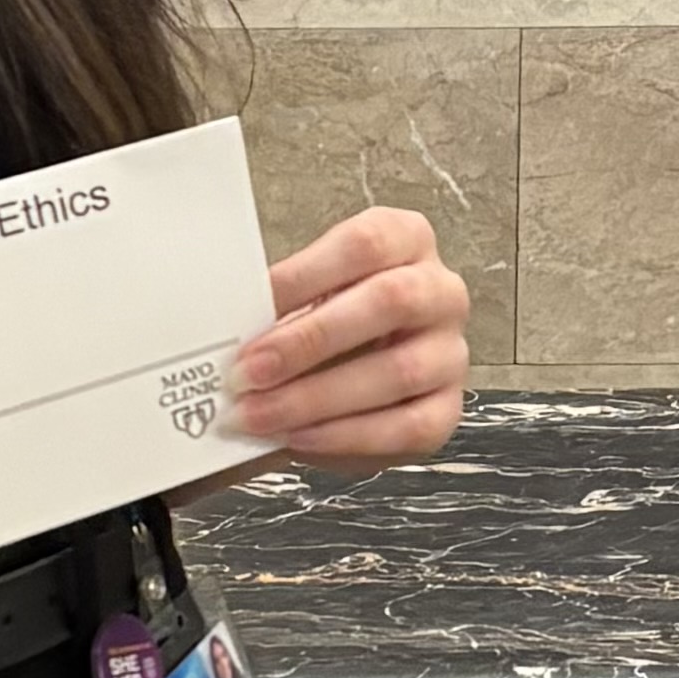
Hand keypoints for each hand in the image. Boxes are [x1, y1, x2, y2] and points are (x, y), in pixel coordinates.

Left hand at [233, 205, 470, 477]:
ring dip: (316, 397)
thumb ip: (278, 303)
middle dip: (310, 340)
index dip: (307, 273)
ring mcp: (451, 352)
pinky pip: (406, 427)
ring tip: (259, 414)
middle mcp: (440, 291)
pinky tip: (298, 437)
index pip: (365, 244)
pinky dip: (345, 436)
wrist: (350, 382)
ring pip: (398, 372)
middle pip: (390, 302)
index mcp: (407, 240)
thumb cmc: (326, 325)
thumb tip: (228, 326)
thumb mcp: (305, 297)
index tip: (253, 302)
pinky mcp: (447, 410)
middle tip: (249, 370)